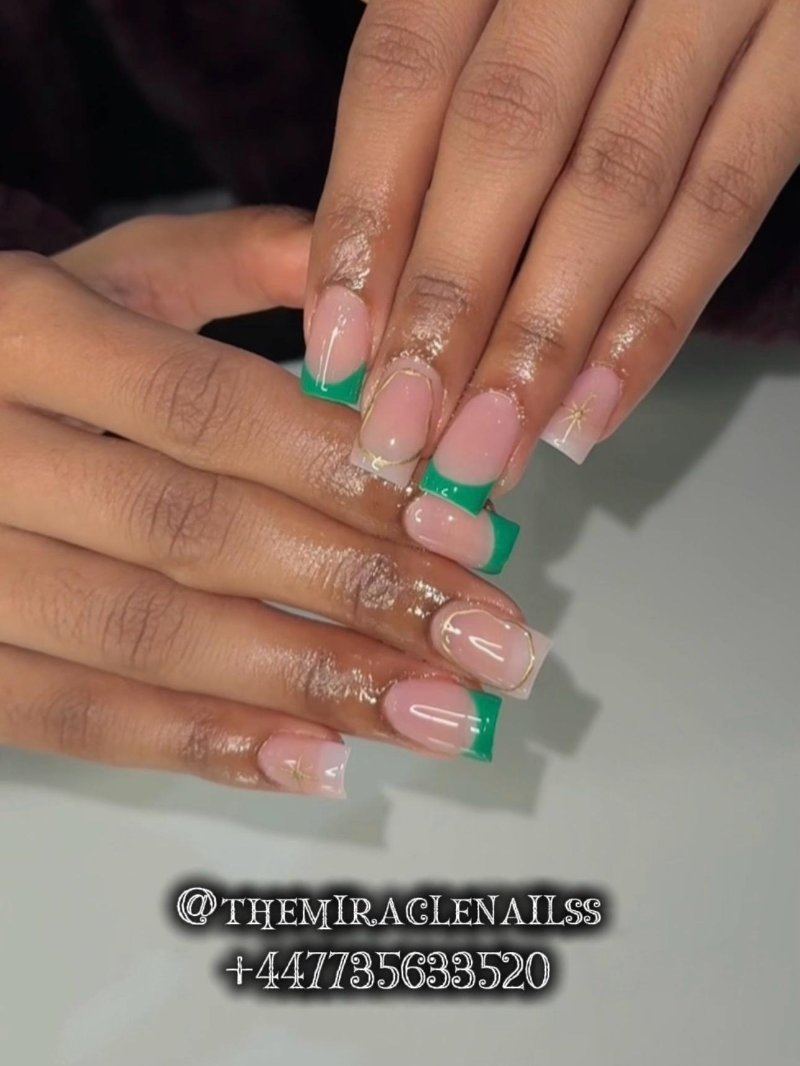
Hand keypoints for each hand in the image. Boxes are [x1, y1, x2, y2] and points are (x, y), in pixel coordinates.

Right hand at [0, 209, 550, 796]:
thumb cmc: (7, 355)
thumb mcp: (100, 279)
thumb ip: (235, 266)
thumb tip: (381, 293)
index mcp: (26, 330)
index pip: (211, 407)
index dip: (345, 471)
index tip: (462, 526)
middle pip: (196, 530)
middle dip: (361, 593)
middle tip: (484, 641)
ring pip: (148, 637)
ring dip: (308, 686)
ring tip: (434, 716)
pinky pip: (75, 716)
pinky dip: (200, 746)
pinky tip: (313, 763)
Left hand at [305, 0, 798, 532]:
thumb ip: (439, 95)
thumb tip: (353, 272)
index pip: (408, 75)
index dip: (367, 220)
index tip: (339, 347)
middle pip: (505, 143)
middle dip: (447, 308)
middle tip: (404, 429)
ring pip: (614, 187)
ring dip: (541, 341)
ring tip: (487, 446)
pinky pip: (728, 196)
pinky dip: (656, 316)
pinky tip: (592, 408)